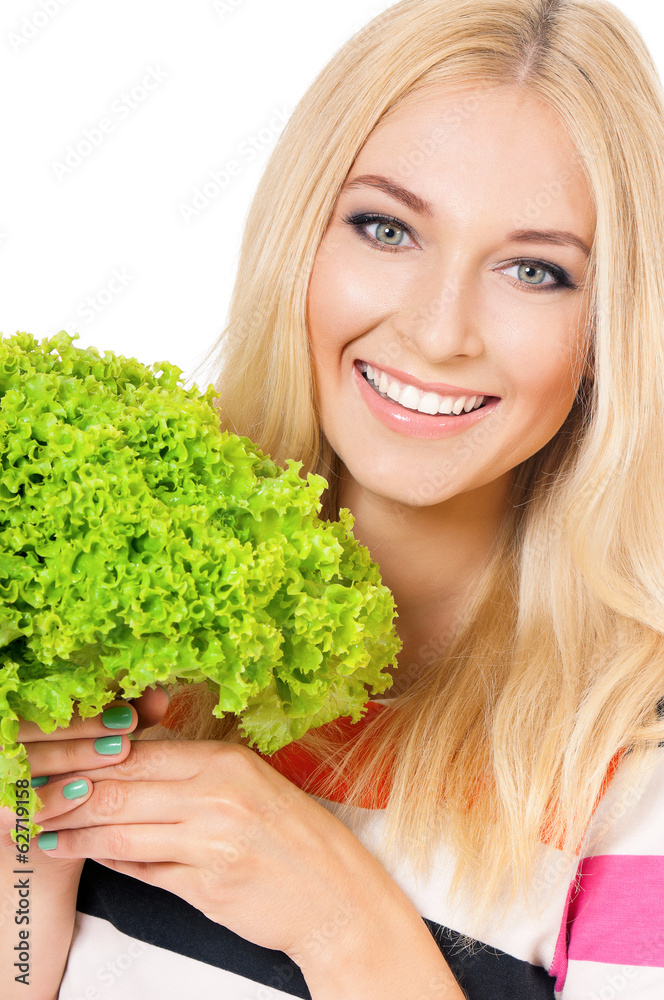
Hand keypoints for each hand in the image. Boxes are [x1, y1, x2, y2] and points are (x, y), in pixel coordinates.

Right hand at [0, 685, 170, 875]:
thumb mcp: (104, 754)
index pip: (47, 697)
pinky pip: (16, 804)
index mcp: (22, 720)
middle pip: (34, 724)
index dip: (88, 697)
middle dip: (84, 723)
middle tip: (127, 723)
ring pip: (27, 758)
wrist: (52, 855)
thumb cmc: (82, 792)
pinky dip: (51, 796)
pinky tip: (84, 792)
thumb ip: (126, 722)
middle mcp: (3, 745)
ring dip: (73, 754)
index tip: (129, 702)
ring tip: (116, 753)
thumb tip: (158, 695)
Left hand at [33, 738, 394, 965]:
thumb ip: (194, 775)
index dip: (90, 760)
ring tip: (44, 832)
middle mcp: (217, 795)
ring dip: (75, 834)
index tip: (58, 765)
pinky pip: (143, 870)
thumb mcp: (251, 785)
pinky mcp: (204, 886)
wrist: (337, 896)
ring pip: (121, 833)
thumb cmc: (296, 837)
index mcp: (227, 761)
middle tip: (34, 798)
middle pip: (120, 790)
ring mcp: (210, 842)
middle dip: (68, 795)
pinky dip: (108, 864)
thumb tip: (130, 768)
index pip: (139, 754)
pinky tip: (85, 856)